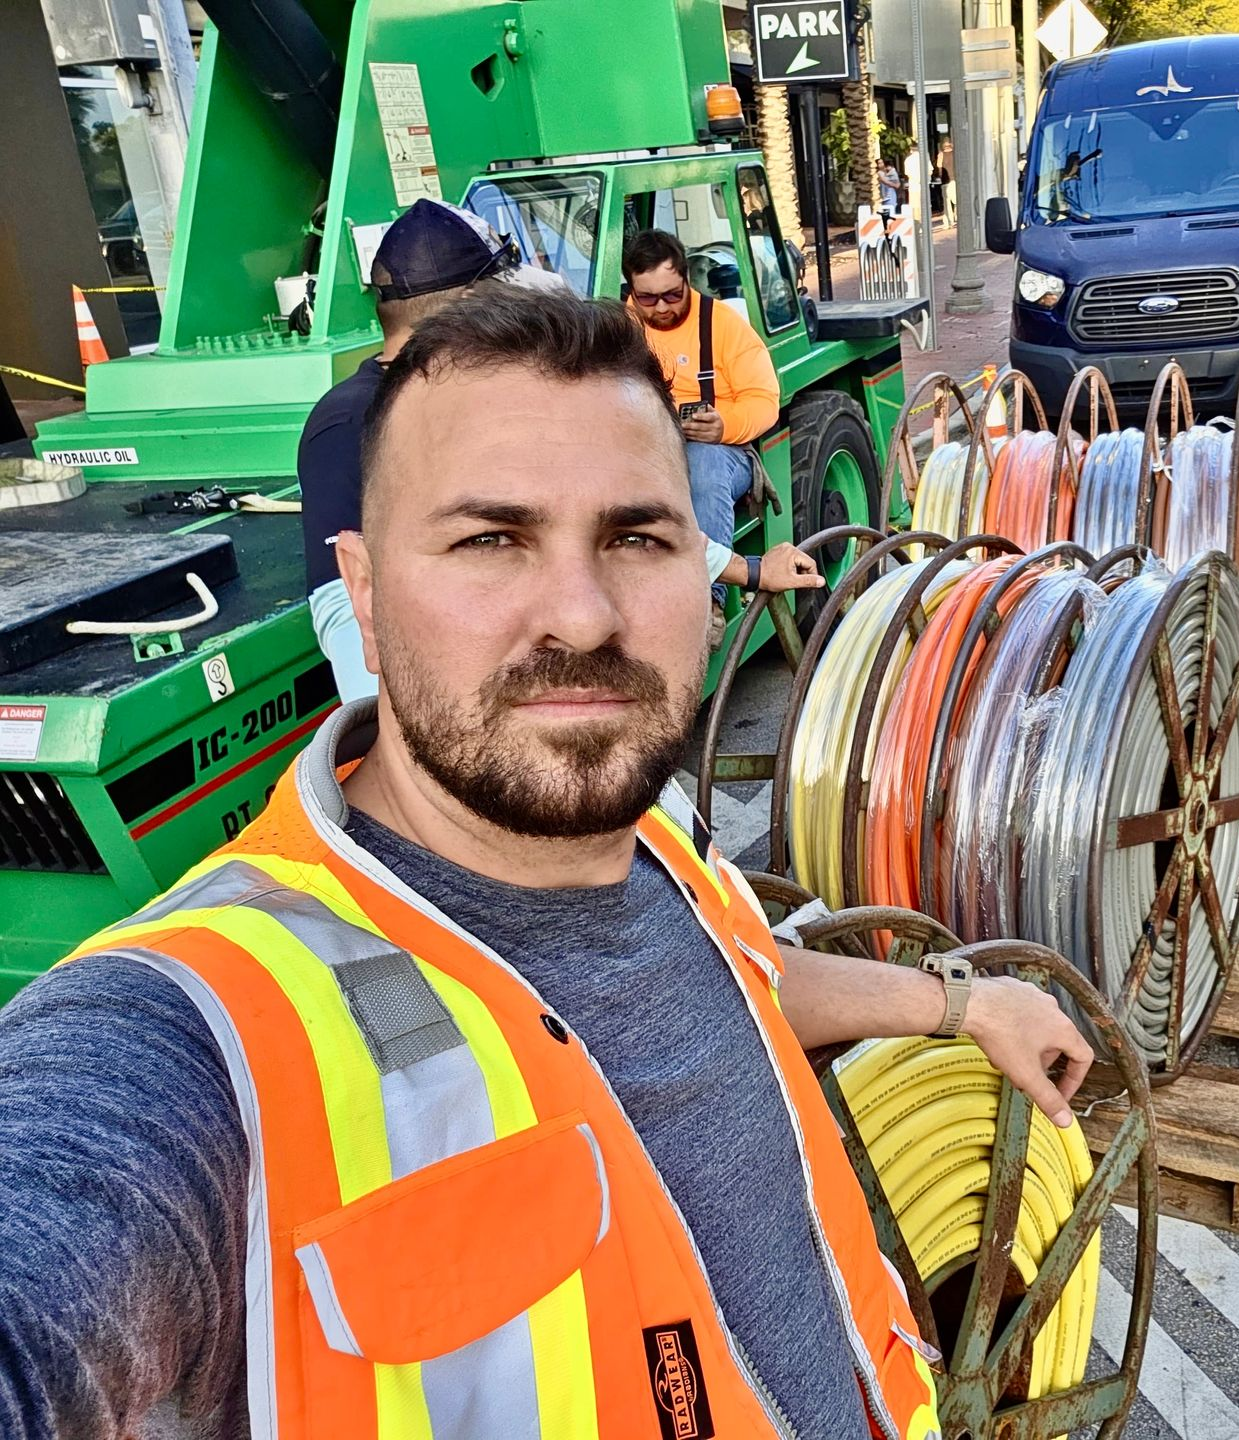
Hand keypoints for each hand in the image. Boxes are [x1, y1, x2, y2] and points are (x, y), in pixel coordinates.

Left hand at [682, 406, 724, 442]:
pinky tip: (685, 434)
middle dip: (691, 426)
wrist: (722, 431)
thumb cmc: (714, 419)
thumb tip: (696, 405)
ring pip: (698, 434)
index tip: (693, 415)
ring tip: (682, 429)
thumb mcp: (713, 412)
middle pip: (701, 426)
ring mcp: (712, 435)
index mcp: (716, 418)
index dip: (701, 416)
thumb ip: (706, 408)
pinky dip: (691, 437)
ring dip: (689, 432)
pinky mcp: (708, 441)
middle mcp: (715, 427)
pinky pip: (698, 439)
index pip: (708, 417)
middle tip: (682, 424)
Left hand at [758, 542, 825, 592]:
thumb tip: (821, 581)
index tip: (808, 583)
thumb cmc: (768, 578)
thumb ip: (808, 581)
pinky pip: (789, 559)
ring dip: (796, 570)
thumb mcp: (792, 582)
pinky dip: (789, 567)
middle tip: (795, 581)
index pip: (811, 563)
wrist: (754, 575)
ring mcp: (782, 548)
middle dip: (802, 572)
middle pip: (804, 561)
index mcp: (793, 552)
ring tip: (787, 577)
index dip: (812, 575)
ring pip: (797, 561)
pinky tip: (783, 573)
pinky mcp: (778, 552)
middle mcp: (788, 547)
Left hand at [962, 976, 1093, 1127]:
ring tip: (1005, 1060)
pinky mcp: (1012, 988)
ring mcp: (1031, 994)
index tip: (1059, 1093)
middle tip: (1024, 1078)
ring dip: (1026, 1049)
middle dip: (1042, 1066)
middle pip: (1057, 1044)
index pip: (1083, 1057)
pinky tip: (996, 1039)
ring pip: (1037, 1029)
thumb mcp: (1026, 1073)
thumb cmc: (998, 1032)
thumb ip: (1048, 1098)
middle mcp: (1051, 1007)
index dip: (1074, 1080)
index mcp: (1062, 1027)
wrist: (968, 1002)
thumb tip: (1065, 1120)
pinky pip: (1019, 1013)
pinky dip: (1013, 1030)